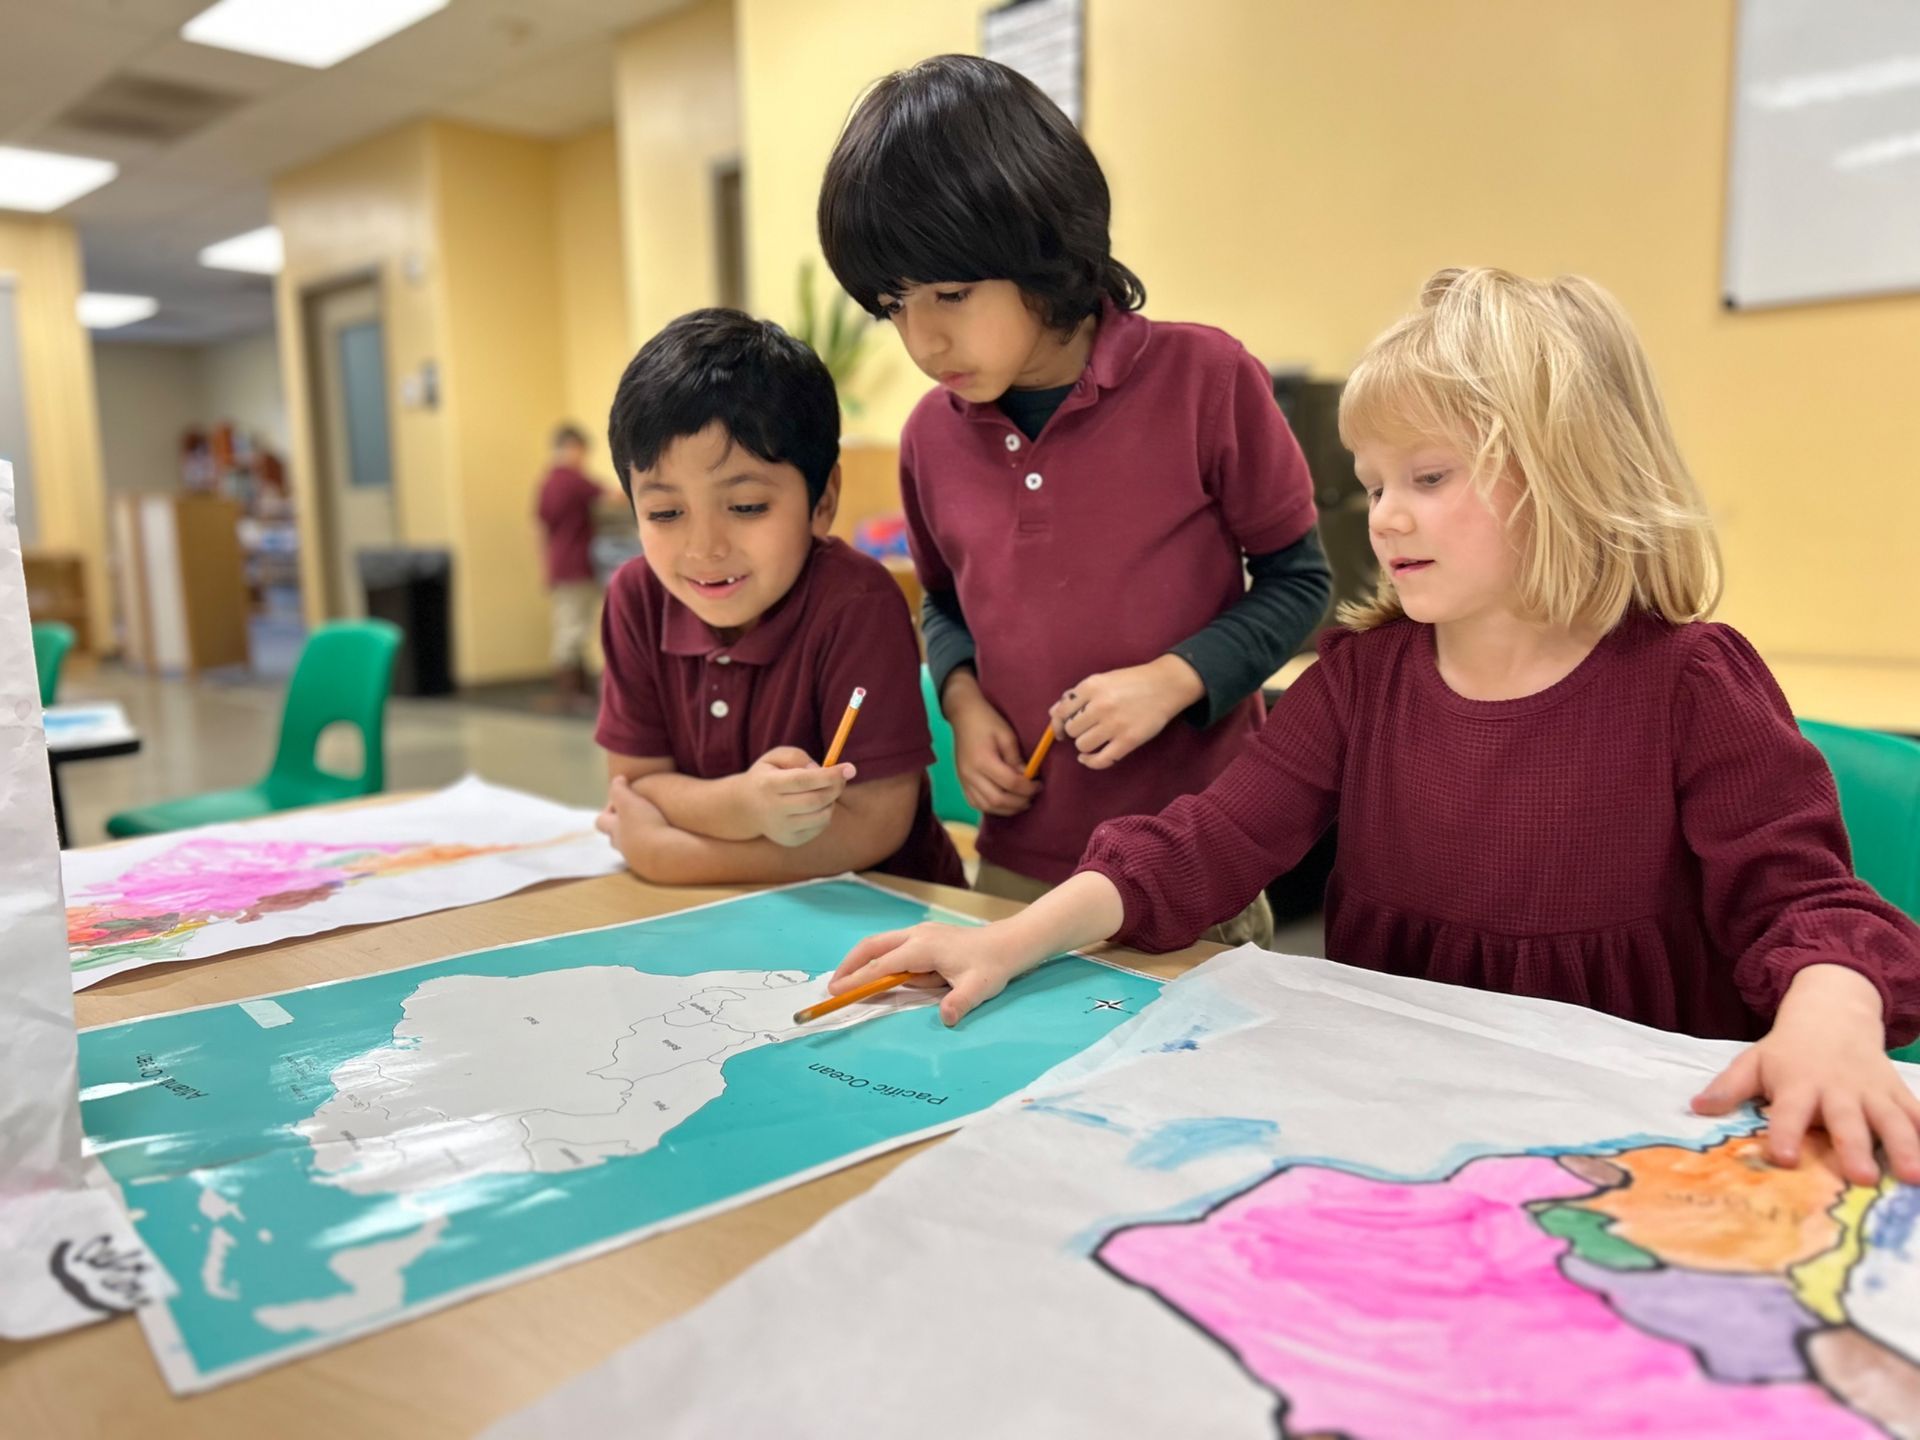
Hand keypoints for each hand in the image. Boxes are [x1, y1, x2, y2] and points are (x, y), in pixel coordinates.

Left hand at [597, 776, 669, 855]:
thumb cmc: (649, 825)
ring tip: (656, 831)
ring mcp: (639, 862)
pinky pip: (651, 860)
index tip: (622, 802)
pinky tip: (670, 843)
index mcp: (615, 831)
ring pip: (633, 851)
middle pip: (615, 840)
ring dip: (641, 841)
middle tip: (637, 818)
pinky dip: (656, 852)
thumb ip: (620, 789)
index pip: (600, 821)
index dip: (608, 810)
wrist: (670, 854)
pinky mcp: (655, 871)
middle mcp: (624, 849)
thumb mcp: (630, 801)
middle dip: (623, 829)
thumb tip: (618, 779)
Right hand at [739, 747, 854, 846]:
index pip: (803, 781)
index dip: (830, 775)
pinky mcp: (790, 840)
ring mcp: (781, 829)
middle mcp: (773, 810)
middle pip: (815, 801)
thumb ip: (797, 757)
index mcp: (768, 785)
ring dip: (831, 801)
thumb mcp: (776, 757)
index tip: (850, 768)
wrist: (746, 808)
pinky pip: (819, 827)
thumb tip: (819, 771)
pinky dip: (825, 813)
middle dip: (836, 787)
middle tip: (841, 778)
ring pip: (821, 816)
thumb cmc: (768, 776)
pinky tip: (815, 805)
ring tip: (824, 791)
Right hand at [831, 921, 1027, 1026]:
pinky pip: (895, 948)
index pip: (881, 965)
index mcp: (923, 947)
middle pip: (872, 946)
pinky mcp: (926, 937)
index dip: (857, 979)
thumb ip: (960, 1003)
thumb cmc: (993, 965)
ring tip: (850, 983)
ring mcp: (920, 934)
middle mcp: (916, 935)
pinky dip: (880, 960)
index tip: (837, 991)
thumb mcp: (978, 988)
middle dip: (850, 965)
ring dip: (864, 961)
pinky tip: (882, 976)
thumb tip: (946, 1019)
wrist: (1010, 943)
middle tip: (833, 986)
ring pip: (882, 944)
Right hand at [945, 674, 1038, 816]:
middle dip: (1019, 802)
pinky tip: (1004, 803)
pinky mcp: (961, 783)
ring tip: (1021, 802)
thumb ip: (1016, 759)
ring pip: (986, 807)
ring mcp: (964, 780)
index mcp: (983, 760)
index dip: (1028, 788)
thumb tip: (1028, 778)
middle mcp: (971, 775)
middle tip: (1032, 797)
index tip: (1039, 785)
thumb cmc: (987, 721)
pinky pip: (976, 804)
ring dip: (1006, 809)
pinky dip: (992, 808)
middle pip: (998, 800)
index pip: (1010, 783)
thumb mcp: (1007, 735)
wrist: (963, 715)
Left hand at [1050, 655, 1204, 770]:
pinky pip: (1101, 760)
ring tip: (1095, 738)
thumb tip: (1053, 713)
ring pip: (1083, 746)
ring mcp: (1115, 724)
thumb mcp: (1102, 680)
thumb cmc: (1131, 682)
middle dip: (1076, 732)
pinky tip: (1088, 758)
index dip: (1058, 723)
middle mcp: (1101, 705)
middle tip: (1087, 728)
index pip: (1061, 712)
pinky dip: (1091, 762)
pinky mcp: (1128, 740)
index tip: (1062, 729)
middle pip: (1072, 730)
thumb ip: (1077, 695)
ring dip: (1085, 745)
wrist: (1166, 685)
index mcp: (1092, 686)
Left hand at [1692, 964, 1919, 1184]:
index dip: (1783, 1133)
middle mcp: (1838, 1089)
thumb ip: (1728, 1087)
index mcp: (1798, 1084)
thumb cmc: (1788, 1051)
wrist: (1833, 1014)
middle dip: (1854, 1148)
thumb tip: (1696, 1108)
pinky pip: (1918, 1114)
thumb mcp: (1754, 1062)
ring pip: (1892, 1120)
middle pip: (1846, 1120)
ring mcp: (1873, 1092)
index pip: (1788, 1111)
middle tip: (1862, 1178)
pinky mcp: (1897, 1093)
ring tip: (1913, 1177)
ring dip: (1905, 1147)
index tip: (1781, 1158)